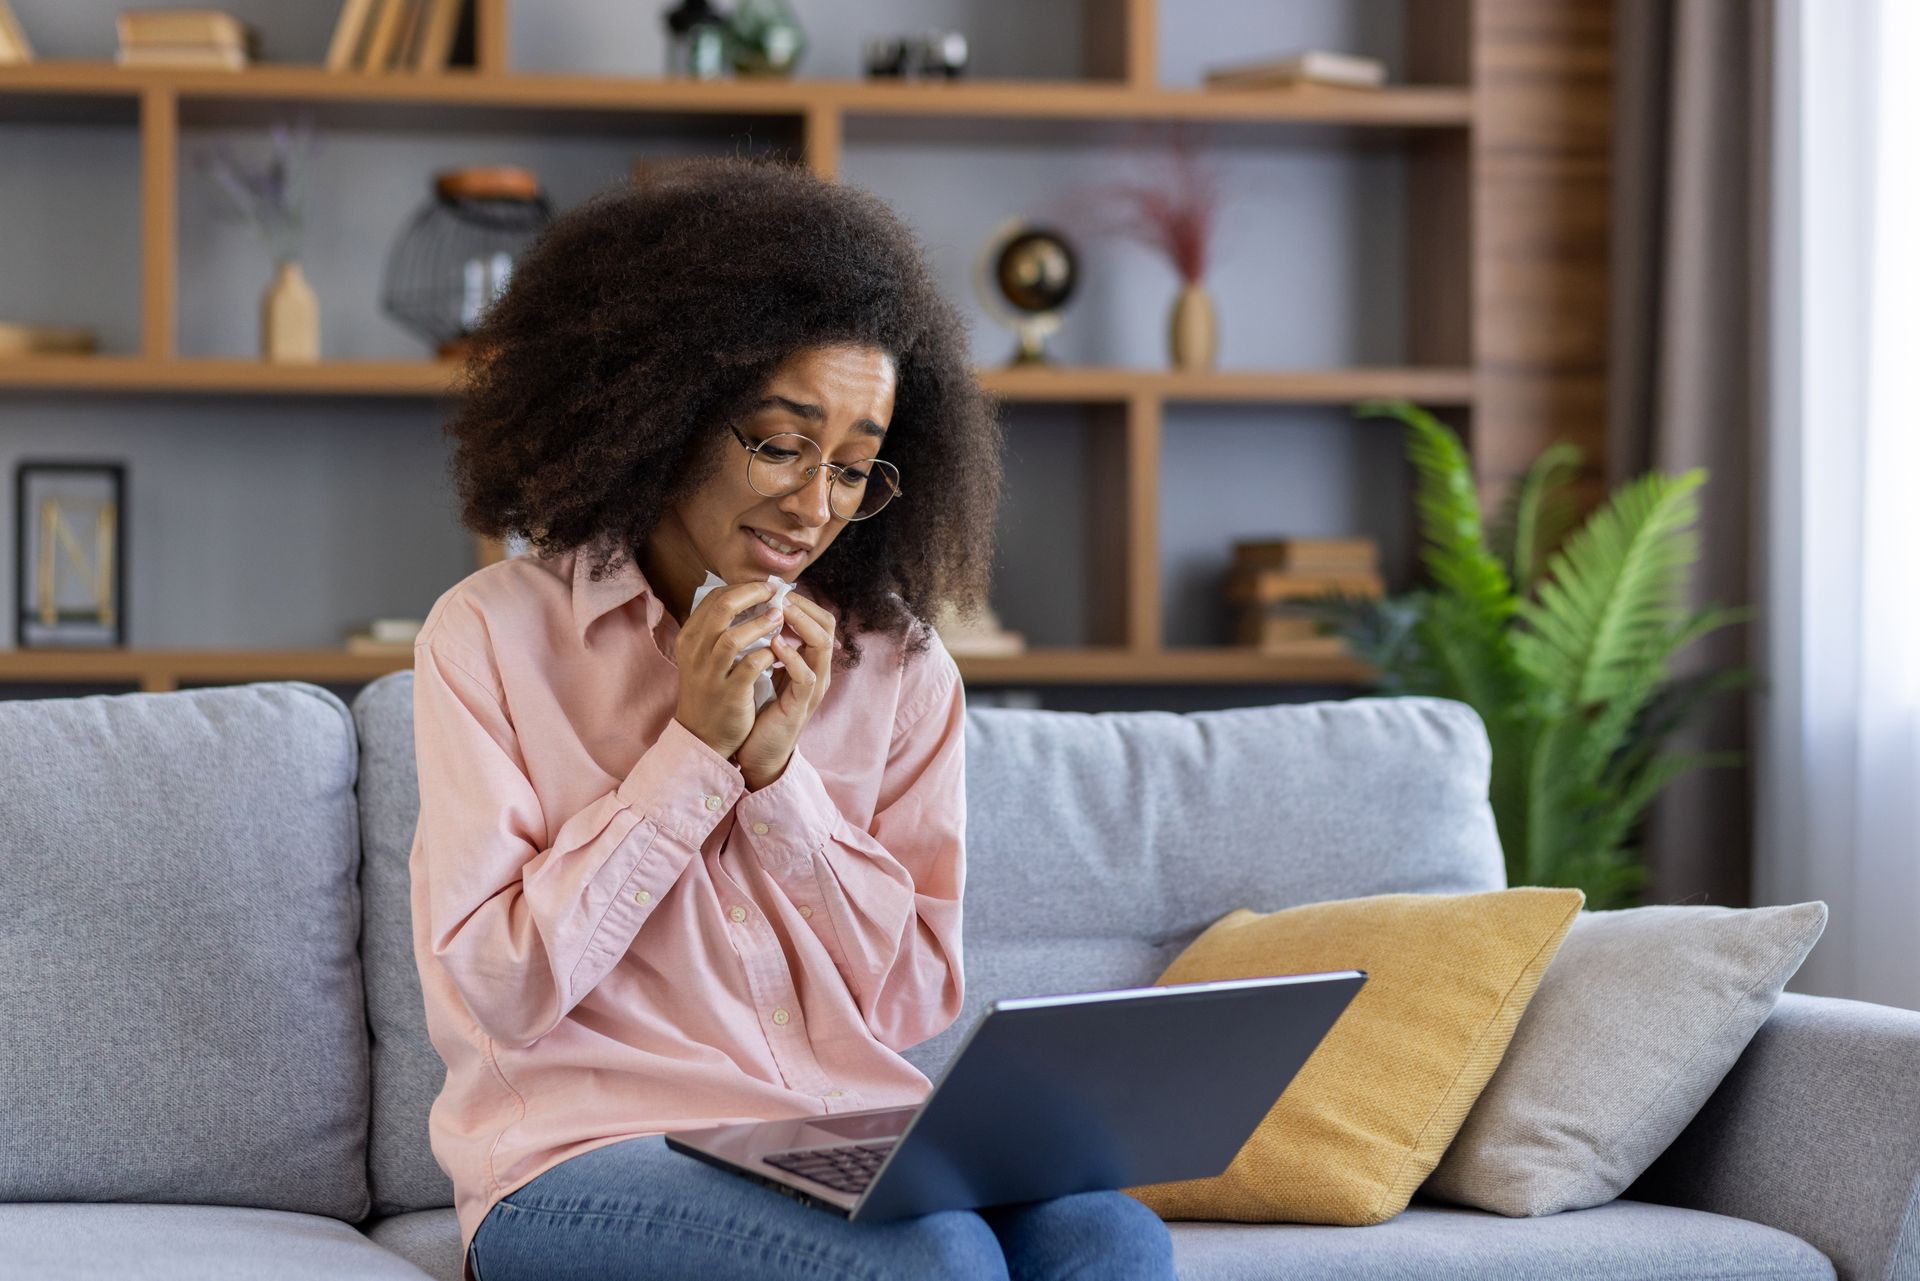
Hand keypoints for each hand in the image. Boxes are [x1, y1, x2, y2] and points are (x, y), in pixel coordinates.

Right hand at [672, 579, 784, 760]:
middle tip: (776, 593)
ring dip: (762, 623)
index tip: (766, 587)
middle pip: (722, 608)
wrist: (702, 734)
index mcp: (689, 637)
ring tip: (780, 617)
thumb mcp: (703, 654)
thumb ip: (718, 627)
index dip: (743, 587)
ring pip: (734, 636)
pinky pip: (751, 666)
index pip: (714, 598)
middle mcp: (695, 652)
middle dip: (753, 595)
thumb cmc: (710, 688)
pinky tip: (777, 651)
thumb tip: (746, 595)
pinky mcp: (729, 693)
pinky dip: (767, 654)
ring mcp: (710, 673)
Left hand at [733, 591, 835, 789]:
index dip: (800, 601)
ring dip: (801, 624)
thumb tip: (757, 615)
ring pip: (822, 645)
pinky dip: (792, 657)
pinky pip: (806, 675)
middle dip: (804, 606)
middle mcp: (817, 670)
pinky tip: (774, 645)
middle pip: (827, 626)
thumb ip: (770, 647)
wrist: (759, 753)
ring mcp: (812, 688)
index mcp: (809, 660)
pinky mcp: (801, 705)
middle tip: (778, 595)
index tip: (774, 590)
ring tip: (780, 611)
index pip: (818, 619)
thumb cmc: (760, 711)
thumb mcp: (767, 671)